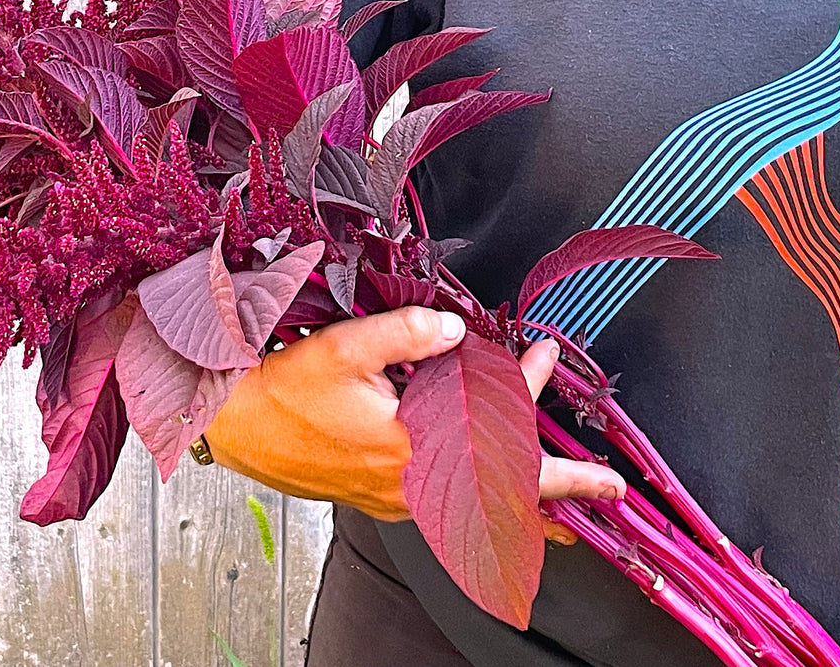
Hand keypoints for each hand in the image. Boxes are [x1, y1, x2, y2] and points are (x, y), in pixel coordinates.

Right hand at [202, 307, 625, 543]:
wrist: (231, 427)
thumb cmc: (279, 393)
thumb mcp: (342, 349)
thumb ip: (403, 333)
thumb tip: (456, 327)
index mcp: (410, 447)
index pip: (493, 425)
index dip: (530, 391)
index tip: (547, 358)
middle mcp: (410, 482)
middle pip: (501, 492)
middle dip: (562, 492)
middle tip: (608, 492)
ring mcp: (396, 495)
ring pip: (475, 502)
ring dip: (523, 500)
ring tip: (564, 511)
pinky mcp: (380, 494)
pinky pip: (447, 503)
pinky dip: (481, 498)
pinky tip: (490, 493)